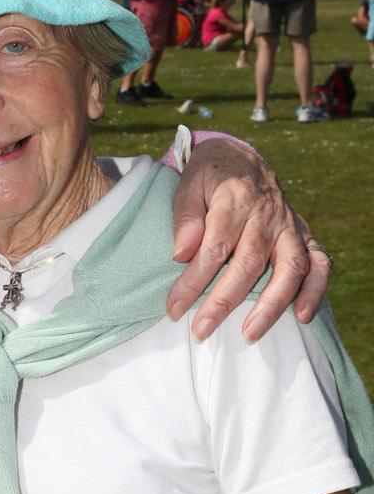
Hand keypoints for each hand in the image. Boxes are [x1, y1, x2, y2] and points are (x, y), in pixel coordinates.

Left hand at [167, 138, 328, 339]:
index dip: (193, 281)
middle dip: (224, 301)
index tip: (175, 309)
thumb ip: (185, 218)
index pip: (214, 248)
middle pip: (248, 263)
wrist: (241, 159)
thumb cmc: (209, 177)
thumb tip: (180, 255)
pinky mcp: (304, 235)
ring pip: (290, 268)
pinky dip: (315, 290)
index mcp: (235, 199)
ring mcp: (289, 226)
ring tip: (250, 334)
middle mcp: (267, 215)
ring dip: (271, 304)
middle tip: (201, 330)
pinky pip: (320, 263)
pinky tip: (302, 316)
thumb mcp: (188, 185)